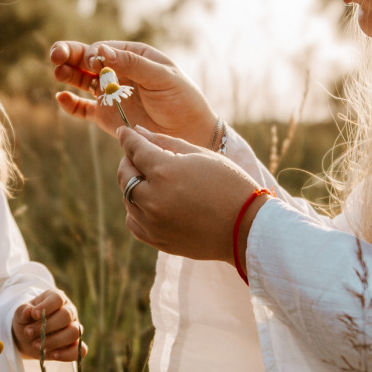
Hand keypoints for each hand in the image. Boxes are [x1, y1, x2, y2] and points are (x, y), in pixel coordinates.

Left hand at [13, 288, 86, 361]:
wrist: (27, 339)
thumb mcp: (20, 314)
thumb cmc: (26, 321)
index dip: (47, 306)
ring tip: (35, 345)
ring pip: (74, 333)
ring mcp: (75, 328)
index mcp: (56, 299)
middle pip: (66, 316)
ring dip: (54, 341)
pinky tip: (53, 355)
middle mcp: (69, 311)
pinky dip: (67, 354)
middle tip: (28, 333)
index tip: (34, 314)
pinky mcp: (75, 345)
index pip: (58, 299)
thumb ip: (22, 311)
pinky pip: (80, 350)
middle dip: (47, 326)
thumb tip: (28, 311)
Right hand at [51, 41, 218, 146]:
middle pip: (86, 60)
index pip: (104, 50)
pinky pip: (82, 109)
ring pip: (80, 80)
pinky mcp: (106, 116)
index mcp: (133, 56)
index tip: (94, 62)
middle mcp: (119, 72)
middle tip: (56, 55)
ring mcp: (110, 94)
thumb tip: (102, 51)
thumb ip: (133, 64)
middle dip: (69, 55)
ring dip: (67, 74)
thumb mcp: (163, 77)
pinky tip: (61, 97)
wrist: (191, 134)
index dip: (93, 54)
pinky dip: (70, 104)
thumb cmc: (183, 100)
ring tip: (57, 72)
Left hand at [115, 127, 269, 264]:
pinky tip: (153, 202)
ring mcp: (153, 222)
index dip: (127, 137)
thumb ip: (166, 142)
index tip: (125, 131)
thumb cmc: (230, 185)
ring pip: (127, 198)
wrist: (247, 227)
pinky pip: (133, 221)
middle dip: (129, 160)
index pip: (134, 149)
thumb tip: (138, 131)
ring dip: (134, 185)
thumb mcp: (201, 155)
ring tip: (153, 180)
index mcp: (165, 172)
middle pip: (125, 174)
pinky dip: (137, 210)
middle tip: (141, 155)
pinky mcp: (157, 239)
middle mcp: (153, 198)